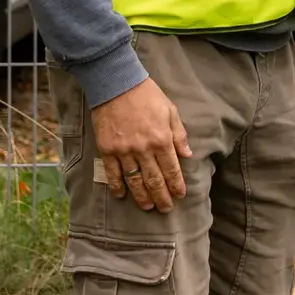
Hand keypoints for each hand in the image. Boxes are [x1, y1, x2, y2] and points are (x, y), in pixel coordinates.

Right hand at [90, 77, 190, 212]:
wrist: (117, 85)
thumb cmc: (148, 96)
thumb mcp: (170, 111)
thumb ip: (179, 135)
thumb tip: (187, 155)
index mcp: (162, 139)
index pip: (171, 168)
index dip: (176, 184)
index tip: (180, 195)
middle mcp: (143, 149)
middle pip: (154, 179)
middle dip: (161, 196)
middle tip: (166, 209)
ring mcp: (124, 151)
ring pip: (134, 180)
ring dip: (141, 196)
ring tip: (148, 207)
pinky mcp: (107, 149)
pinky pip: (113, 173)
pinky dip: (117, 186)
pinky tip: (121, 195)